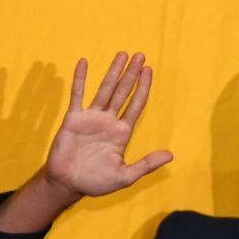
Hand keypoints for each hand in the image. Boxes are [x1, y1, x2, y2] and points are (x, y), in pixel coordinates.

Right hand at [44, 52, 172, 198]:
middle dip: (132, 74)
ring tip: (122, 54)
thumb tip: (170, 155)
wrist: (68, 184)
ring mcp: (91, 118)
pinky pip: (77, 95)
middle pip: (123, 92)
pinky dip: (80, 79)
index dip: (143, 88)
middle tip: (140, 55)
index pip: (136, 105)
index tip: (149, 71)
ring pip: (104, 89)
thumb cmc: (96, 182)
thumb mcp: (125, 176)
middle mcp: (109, 121)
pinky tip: (84, 62)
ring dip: (113, 72)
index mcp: (122, 133)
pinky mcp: (73, 118)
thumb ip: (146, 164)